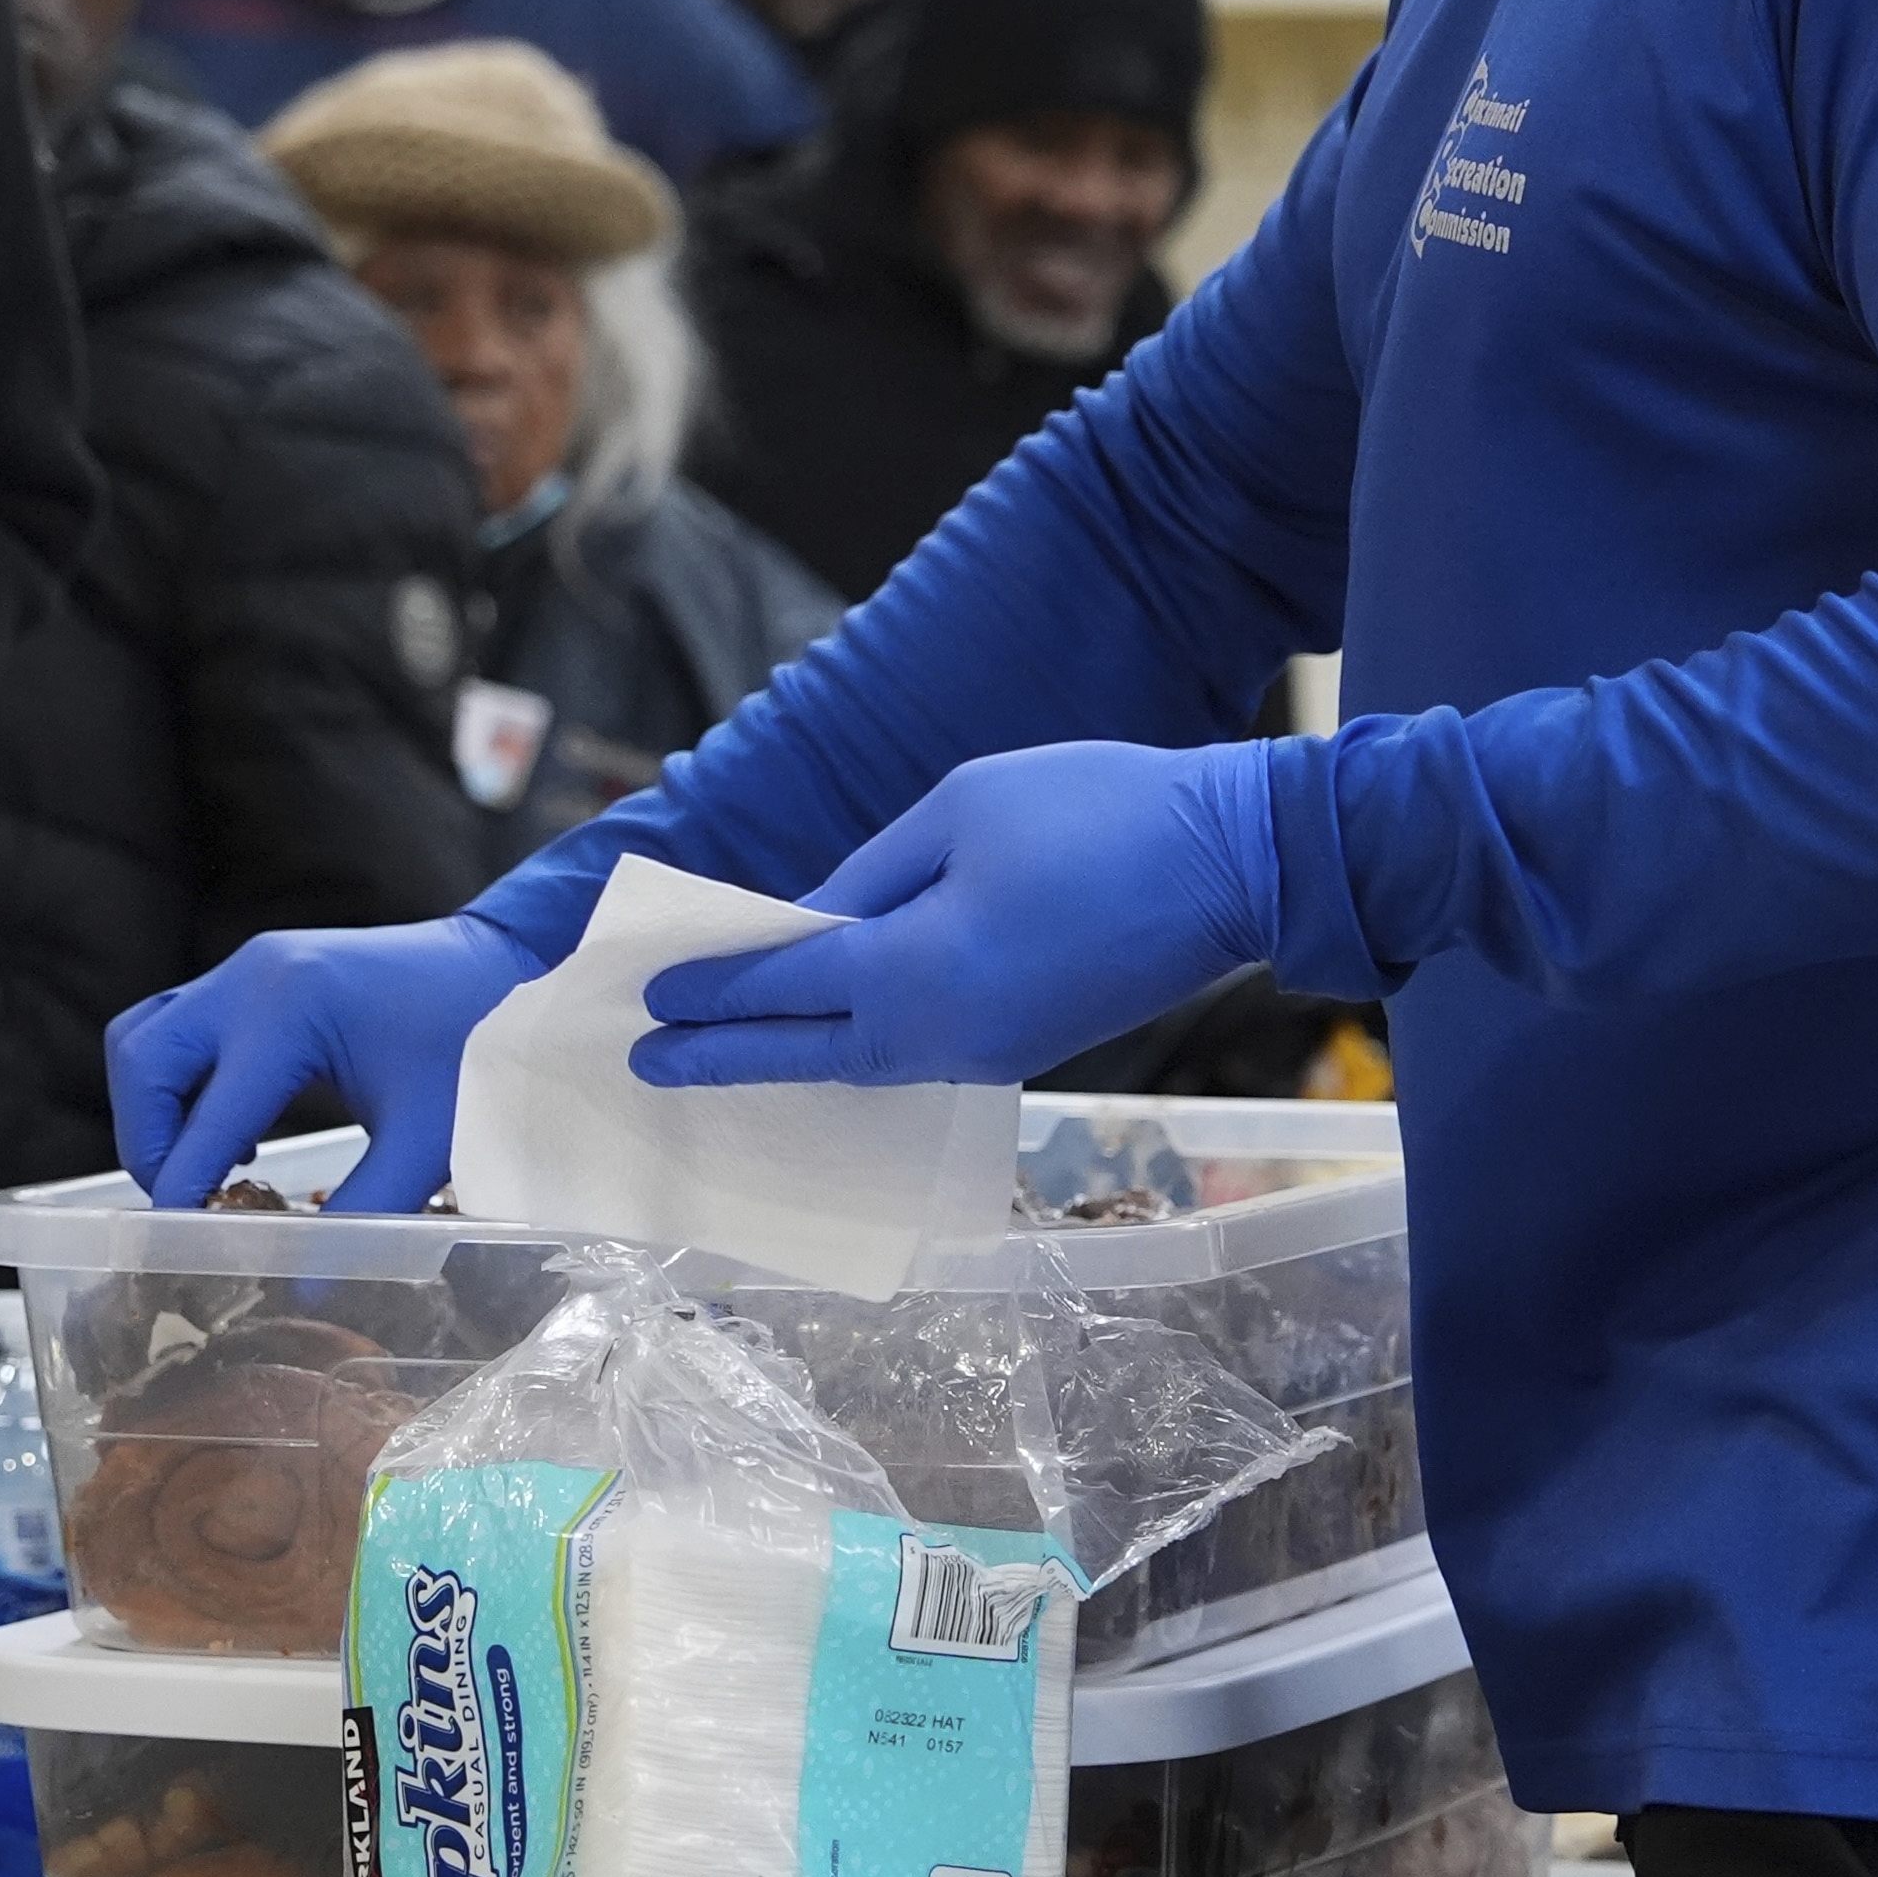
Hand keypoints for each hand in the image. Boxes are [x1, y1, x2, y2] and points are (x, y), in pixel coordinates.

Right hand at [110, 917, 547, 1212]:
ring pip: (148, 1038)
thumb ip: (364, 1212)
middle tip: (186, 1202)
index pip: (206, 1117)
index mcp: (290, 1013)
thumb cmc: (471, 1040)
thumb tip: (305, 1286)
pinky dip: (180, 1080)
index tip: (176, 1244)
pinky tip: (235, 1127)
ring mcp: (249, 967)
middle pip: (144, 1063)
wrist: (503, 960)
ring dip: (155, 1107)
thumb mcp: (423, 1137)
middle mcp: (253, 979)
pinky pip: (178, 1025)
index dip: (183, 1186)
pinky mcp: (256, 971)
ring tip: (204, 1168)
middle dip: (149, 1142)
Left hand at [635, 739, 1280, 1089]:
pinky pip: (911, 1058)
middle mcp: (939, 1032)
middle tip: (644, 1066)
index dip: (709, 988)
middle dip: (722, 1054)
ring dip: (786, 1055)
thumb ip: (872, 874)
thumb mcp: (962, 810)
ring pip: (859, 1063)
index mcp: (913, 969)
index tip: (646, 996)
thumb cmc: (1096, 813)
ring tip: (720, 1049)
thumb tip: (810, 921)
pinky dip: (852, 1048)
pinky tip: (825, 1032)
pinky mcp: (1023, 1048)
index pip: (781, 986)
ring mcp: (985, 1052)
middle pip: (805, 1050)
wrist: (1233, 865)